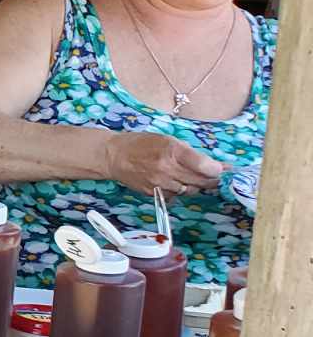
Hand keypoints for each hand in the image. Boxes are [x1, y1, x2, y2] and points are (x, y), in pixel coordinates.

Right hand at [103, 132, 225, 195]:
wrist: (114, 156)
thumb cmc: (142, 143)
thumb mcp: (168, 140)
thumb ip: (190, 153)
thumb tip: (215, 165)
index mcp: (173, 151)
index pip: (206, 167)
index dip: (218, 169)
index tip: (222, 168)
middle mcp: (167, 169)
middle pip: (201, 181)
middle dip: (211, 179)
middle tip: (215, 176)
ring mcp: (159, 183)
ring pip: (190, 190)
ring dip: (196, 185)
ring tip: (193, 177)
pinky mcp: (153, 193)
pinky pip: (175, 196)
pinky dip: (180, 190)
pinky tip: (176, 182)